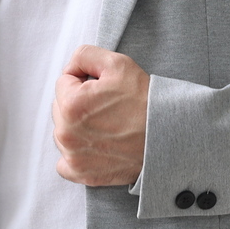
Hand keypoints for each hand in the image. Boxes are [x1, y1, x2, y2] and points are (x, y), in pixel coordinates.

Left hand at [53, 45, 149, 185]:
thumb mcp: (117, 64)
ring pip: (63, 131)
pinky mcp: (81, 173)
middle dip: (78, 103)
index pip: (64, 81)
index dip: (85, 81)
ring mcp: (73, 156)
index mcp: (70, 104)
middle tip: (108, 108)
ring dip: (77, 127)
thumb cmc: (144, 101)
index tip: (104, 90)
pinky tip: (96, 146)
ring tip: (106, 125)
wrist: (168, 137)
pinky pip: (65, 162)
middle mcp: (66, 133)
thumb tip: (70, 67)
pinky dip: (76, 154)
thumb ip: (84, 55)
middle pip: (61, 107)